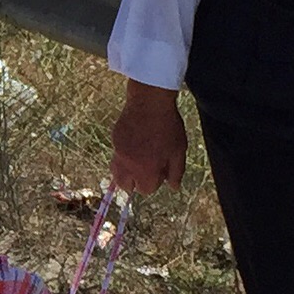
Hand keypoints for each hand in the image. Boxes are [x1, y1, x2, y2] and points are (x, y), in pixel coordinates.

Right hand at [110, 81, 186, 195]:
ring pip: (116, 172)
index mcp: (147, 170)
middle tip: (145, 170)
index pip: (145, 190)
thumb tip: (173, 187)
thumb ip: (176, 172)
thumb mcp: (178, 151)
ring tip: (137, 162)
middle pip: (125, 186)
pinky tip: (135, 144)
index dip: (154, 182)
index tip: (160, 171)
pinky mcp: (114, 141)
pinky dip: (124, 156)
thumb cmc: (168, 127)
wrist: (149, 103)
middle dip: (135, 182)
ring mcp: (118, 153)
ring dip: (125, 172)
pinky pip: (116, 155)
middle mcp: (129, 166)